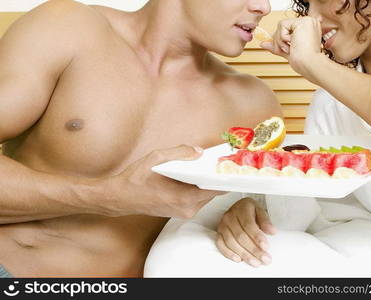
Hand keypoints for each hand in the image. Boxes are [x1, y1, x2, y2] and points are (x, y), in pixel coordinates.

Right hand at [101, 145, 224, 217]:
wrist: (120, 198)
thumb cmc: (136, 179)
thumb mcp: (157, 158)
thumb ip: (181, 152)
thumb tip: (199, 151)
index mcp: (185, 197)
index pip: (216, 189)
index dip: (225, 177)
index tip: (232, 167)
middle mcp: (188, 208)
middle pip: (212, 191)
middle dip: (214, 177)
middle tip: (218, 162)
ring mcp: (184, 212)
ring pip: (205, 195)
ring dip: (205, 182)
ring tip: (204, 167)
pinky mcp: (180, 212)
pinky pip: (197, 199)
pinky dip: (197, 188)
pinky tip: (191, 176)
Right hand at [216, 197, 276, 266]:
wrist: (238, 208)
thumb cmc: (250, 211)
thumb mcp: (260, 211)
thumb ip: (265, 221)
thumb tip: (272, 231)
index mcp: (242, 208)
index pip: (248, 225)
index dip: (257, 237)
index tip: (266, 247)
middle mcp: (230, 216)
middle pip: (240, 236)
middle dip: (253, 249)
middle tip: (264, 258)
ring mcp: (223, 225)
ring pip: (231, 242)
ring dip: (244, 254)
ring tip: (255, 262)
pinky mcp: (219, 232)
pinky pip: (220, 244)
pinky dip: (228, 253)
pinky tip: (239, 259)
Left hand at [261, 17, 322, 77]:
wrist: (309, 65)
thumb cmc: (303, 62)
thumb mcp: (286, 52)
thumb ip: (276, 46)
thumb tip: (263, 44)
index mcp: (307, 29)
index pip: (287, 29)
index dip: (281, 40)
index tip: (287, 50)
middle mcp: (309, 23)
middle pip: (282, 27)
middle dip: (279, 42)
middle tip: (288, 51)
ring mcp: (306, 21)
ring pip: (280, 26)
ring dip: (280, 41)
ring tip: (291, 48)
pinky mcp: (302, 22)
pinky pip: (282, 25)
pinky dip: (283, 38)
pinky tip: (293, 44)